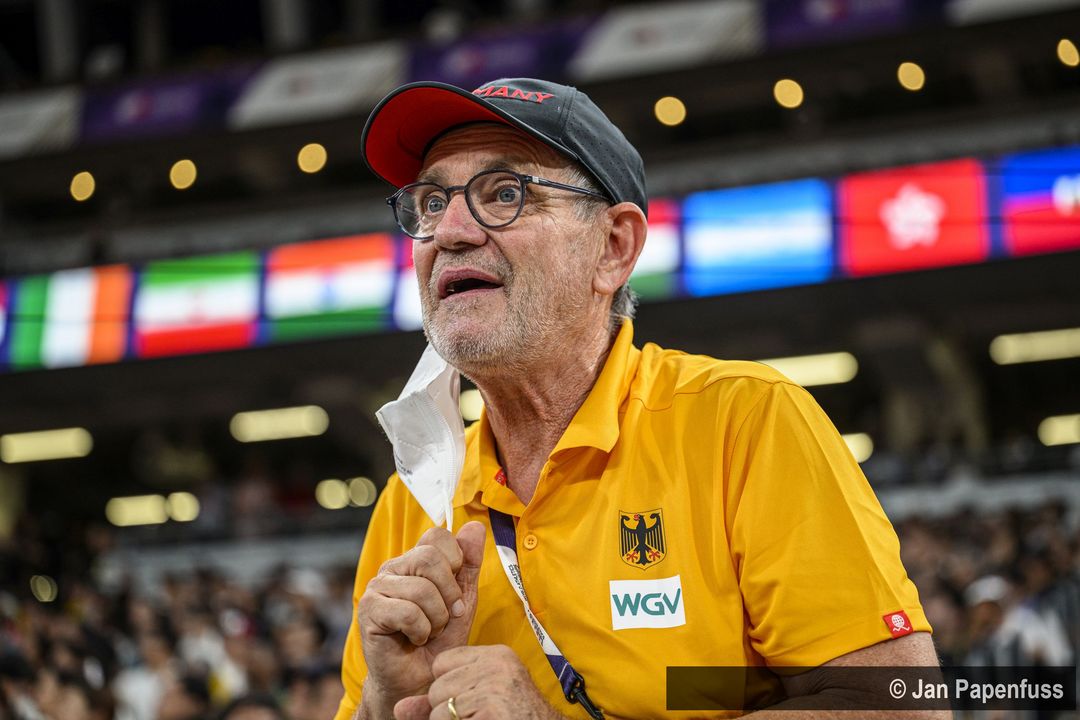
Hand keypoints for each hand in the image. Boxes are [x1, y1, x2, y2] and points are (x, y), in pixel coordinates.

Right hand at [356, 521, 485, 717]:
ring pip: (421, 589)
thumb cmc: (441, 640)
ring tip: (430, 631)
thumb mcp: (463, 599)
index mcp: (414, 560)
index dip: (455, 563)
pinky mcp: (368, 610)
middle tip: (447, 617)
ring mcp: (377, 587)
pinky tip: (415, 639)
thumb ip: (469, 564)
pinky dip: (420, 631)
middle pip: (430, 559)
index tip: (455, 592)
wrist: (422, 679)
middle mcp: (393, 568)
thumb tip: (474, 526)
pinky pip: (407, 612)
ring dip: (436, 618)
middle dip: (449, 595)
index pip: (437, 537)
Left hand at [393, 645, 562, 719]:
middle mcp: (496, 664)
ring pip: (439, 706)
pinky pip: (446, 719)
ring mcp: (494, 685)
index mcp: (496, 655)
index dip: (447, 686)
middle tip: (475, 715)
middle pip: (438, 685)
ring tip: (478, 719)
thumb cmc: (511, 716)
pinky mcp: (491, 707)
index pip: (443, 662)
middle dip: (447, 708)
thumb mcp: (477, 700)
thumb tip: (399, 708)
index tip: (469, 699)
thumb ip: (437, 702)